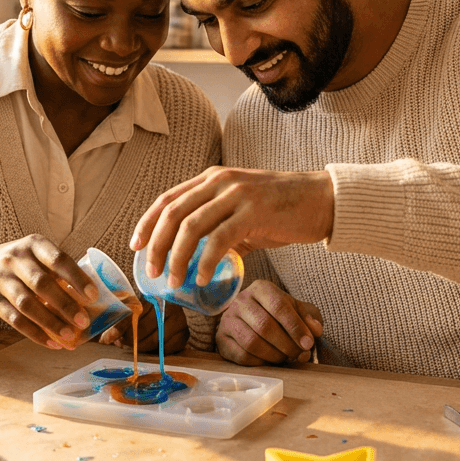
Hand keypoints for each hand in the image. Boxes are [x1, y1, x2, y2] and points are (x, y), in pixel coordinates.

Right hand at [0, 234, 98, 348]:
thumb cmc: (24, 264)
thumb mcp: (39, 256)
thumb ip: (62, 272)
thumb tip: (99, 297)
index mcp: (35, 244)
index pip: (58, 259)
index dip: (77, 278)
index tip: (93, 296)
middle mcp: (16, 259)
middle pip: (42, 284)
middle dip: (65, 304)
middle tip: (84, 321)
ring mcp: (1, 279)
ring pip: (27, 304)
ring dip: (50, 322)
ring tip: (69, 336)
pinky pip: (15, 320)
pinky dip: (35, 333)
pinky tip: (51, 342)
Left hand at [98, 301, 188, 353]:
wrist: (166, 308)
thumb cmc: (144, 310)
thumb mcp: (130, 310)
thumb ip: (118, 323)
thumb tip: (105, 340)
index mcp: (151, 295)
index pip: (133, 314)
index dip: (119, 328)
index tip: (107, 339)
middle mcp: (167, 305)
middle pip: (143, 328)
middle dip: (130, 339)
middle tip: (123, 343)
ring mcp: (178, 318)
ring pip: (155, 340)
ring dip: (142, 346)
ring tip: (136, 345)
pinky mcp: (184, 333)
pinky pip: (168, 348)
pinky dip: (157, 351)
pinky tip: (152, 347)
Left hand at [130, 167, 333, 286]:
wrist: (323, 200)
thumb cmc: (284, 210)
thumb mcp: (244, 213)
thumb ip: (220, 228)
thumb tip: (199, 259)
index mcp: (213, 179)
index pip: (168, 199)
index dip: (147, 223)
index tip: (135, 246)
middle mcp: (220, 181)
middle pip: (173, 213)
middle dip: (156, 245)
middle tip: (152, 272)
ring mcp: (237, 194)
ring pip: (191, 226)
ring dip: (177, 257)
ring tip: (174, 281)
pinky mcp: (254, 210)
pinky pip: (220, 238)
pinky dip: (205, 261)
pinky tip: (201, 278)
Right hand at [215, 280, 322, 365]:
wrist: (253, 321)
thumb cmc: (279, 315)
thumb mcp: (298, 311)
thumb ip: (310, 317)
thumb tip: (315, 330)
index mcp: (261, 288)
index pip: (278, 306)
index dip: (295, 327)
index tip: (308, 343)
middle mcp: (241, 300)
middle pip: (265, 326)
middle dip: (287, 344)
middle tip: (299, 354)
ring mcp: (228, 320)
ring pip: (252, 342)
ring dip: (274, 355)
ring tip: (286, 358)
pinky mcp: (221, 339)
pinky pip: (242, 356)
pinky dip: (260, 362)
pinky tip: (270, 361)